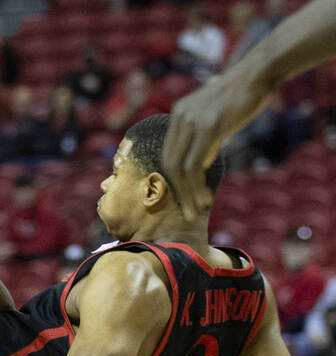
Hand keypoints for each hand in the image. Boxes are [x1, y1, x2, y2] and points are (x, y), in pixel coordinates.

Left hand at [164, 77, 272, 220]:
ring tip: (194, 209)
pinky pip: (195, 164)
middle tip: (186, 210)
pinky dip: (196, 184)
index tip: (183, 195)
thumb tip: (201, 163)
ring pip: (179, 167)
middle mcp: (181, 116)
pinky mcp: (208, 126)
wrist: (260, 72)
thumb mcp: (217, 117)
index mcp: (179, 113)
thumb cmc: (244, 95)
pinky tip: (204, 196)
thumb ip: (205, 138)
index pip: (168, 152)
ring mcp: (193, 121)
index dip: (174, 177)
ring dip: (186, 192)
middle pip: (169, 162)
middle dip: (177, 190)